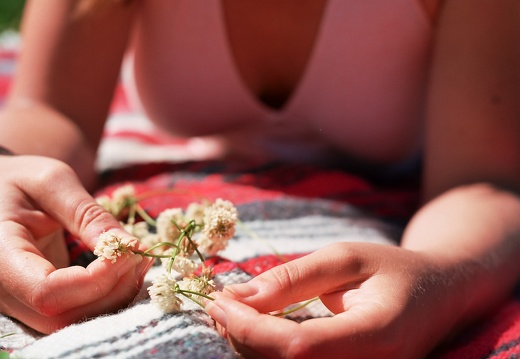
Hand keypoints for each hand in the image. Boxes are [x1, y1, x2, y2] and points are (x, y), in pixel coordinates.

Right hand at [0, 155, 151, 333]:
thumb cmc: (19, 179)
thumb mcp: (52, 181)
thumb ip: (88, 215)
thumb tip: (128, 246)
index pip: (47, 291)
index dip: (95, 279)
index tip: (128, 251)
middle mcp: (4, 288)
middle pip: (63, 315)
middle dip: (112, 290)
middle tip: (140, 255)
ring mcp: (19, 299)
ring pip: (72, 320)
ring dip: (115, 295)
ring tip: (138, 259)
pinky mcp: (38, 298)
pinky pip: (74, 310)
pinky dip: (107, 294)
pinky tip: (126, 268)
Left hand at [206, 242, 462, 358]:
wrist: (439, 295)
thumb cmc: (395, 269)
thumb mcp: (346, 258)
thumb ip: (293, 278)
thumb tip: (238, 297)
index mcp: (378, 335)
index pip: (300, 348)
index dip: (251, 328)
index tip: (219, 300)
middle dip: (242, 337)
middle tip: (219, 302)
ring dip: (250, 346)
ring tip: (231, 311)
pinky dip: (268, 350)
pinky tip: (254, 327)